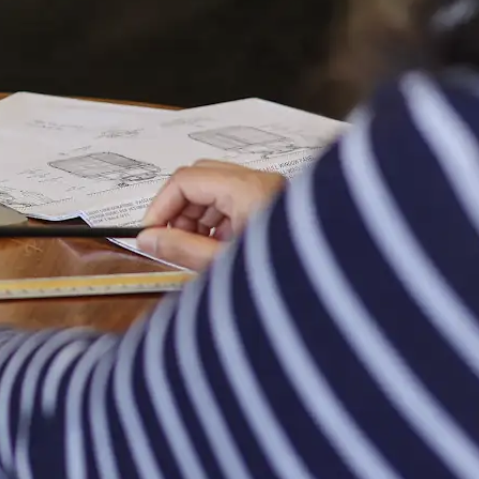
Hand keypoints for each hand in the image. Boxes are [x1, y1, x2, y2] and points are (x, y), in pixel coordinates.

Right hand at [135, 159, 286, 269]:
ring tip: (194, 251)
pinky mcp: (274, 207)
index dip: (160, 206)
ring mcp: (270, 193)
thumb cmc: (285, 280)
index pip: (186, 180)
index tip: (148, 232)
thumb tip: (148, 238)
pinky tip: (215, 250)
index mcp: (249, 188)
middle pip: (200, 179)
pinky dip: (216, 223)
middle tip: (168, 241)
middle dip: (178, 211)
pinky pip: (234, 203)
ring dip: (197, 218)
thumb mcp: (222, 265)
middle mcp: (262, 182)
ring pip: (216, 191)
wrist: (330, 299)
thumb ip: (180, 248)